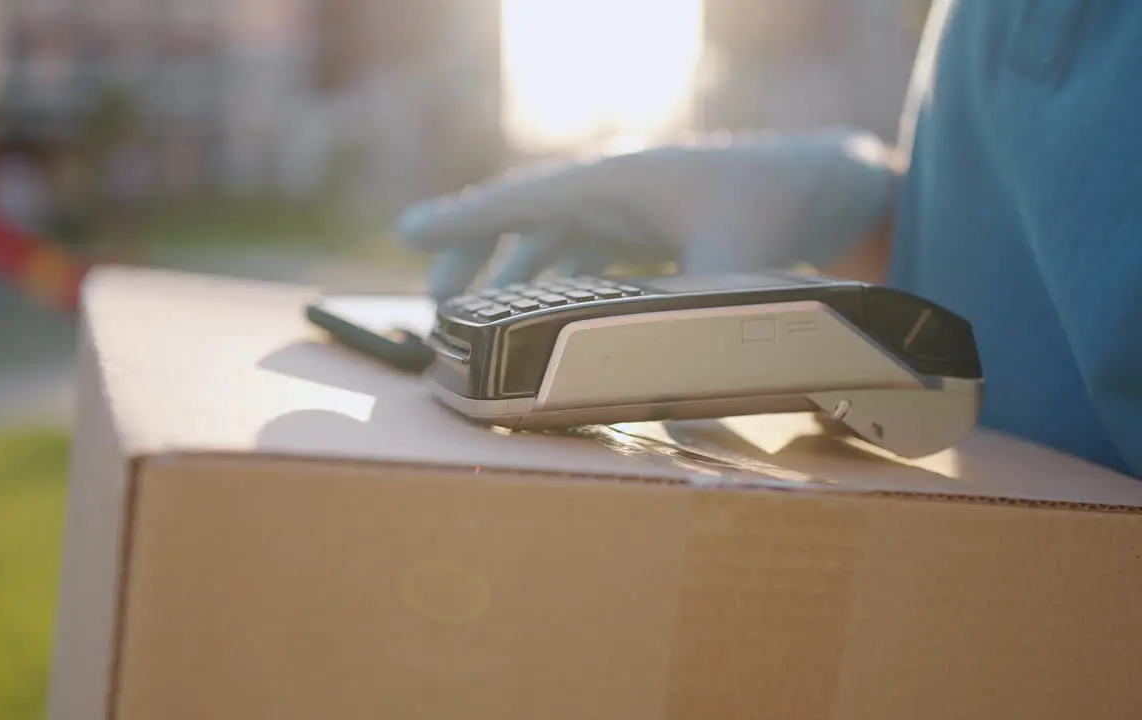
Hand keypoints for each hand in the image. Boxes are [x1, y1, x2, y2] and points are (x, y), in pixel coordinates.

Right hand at [395, 128, 897, 300]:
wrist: (840, 182)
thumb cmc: (788, 200)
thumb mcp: (742, 267)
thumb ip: (699, 330)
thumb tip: (674, 416)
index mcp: (622, 176)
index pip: (524, 198)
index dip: (461, 219)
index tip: (406, 232)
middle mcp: (616, 186)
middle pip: (525, 219)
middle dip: (475, 254)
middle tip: (435, 302)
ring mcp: (632, 207)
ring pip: (552, 240)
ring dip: (512, 273)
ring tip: (475, 312)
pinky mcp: (650, 230)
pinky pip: (586, 254)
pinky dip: (555, 281)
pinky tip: (542, 308)